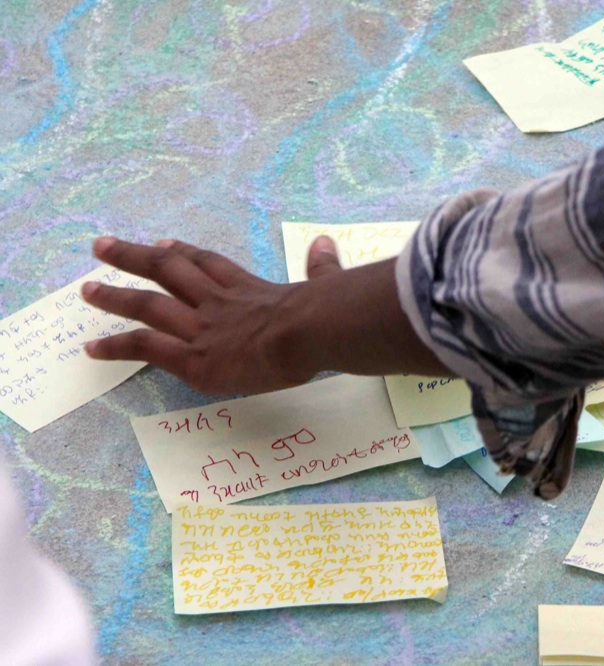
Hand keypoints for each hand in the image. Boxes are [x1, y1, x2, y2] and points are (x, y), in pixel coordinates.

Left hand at [82, 236, 343, 394]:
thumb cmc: (322, 314)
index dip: (184, 253)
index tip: (164, 244)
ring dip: (114, 295)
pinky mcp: (193, 359)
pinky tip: (92, 348)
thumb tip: (327, 243)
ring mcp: (200, 329)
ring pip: (148, 304)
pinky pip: (145, 348)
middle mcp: (216, 302)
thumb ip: (324, 266)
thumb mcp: (325, 284)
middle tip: (102, 247)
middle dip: (134, 257)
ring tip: (86, 289)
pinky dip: (116, 346)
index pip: (208, 264)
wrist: (306, 331)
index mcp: (248, 288)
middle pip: (168, 271)